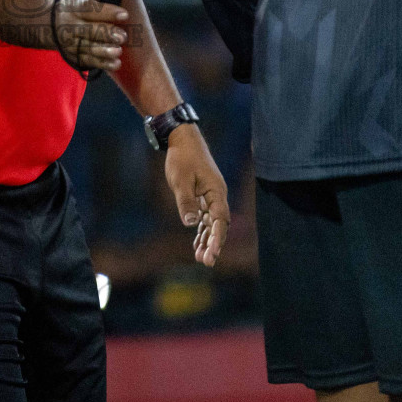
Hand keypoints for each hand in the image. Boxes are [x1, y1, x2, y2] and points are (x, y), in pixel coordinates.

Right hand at [51, 0, 128, 74]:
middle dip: (106, 34)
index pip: (90, 9)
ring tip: (118, 51)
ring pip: (88, 48)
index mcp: (73, 7)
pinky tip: (116, 63)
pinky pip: (88, 61)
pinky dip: (102, 63)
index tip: (125, 15)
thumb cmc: (74, 5)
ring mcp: (70, 42)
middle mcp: (70, 25)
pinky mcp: (73, 55)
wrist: (50, 22)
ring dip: (104, 51)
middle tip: (123, 36)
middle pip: (88, 30)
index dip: (107, 12)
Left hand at [164, 125, 229, 266]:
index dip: (217, 238)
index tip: (212, 254)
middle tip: (206, 262)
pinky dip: (201, 230)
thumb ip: (186, 202)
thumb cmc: (182, 158)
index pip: (220, 220)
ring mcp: (211, 195)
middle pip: (218, 224)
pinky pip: (205, 216)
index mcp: (216, 191)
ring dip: (207, 239)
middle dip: (214, 244)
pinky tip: (196, 243)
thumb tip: (191, 223)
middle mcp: (217, 195)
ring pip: (212, 222)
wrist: (183, 139)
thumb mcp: (181, 180)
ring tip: (201, 258)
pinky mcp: (203, 194)